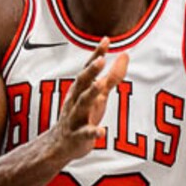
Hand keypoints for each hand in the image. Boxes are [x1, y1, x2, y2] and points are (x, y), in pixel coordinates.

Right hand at [49, 38, 128, 161]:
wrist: (59, 145)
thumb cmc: (82, 114)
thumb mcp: (98, 94)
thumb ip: (112, 76)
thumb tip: (125, 54)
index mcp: (80, 88)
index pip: (88, 68)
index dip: (96, 54)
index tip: (106, 40)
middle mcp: (76, 100)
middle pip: (82, 82)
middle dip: (91, 71)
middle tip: (101, 59)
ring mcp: (75, 118)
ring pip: (82, 104)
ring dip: (91, 94)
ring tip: (100, 85)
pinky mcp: (77, 137)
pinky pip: (85, 134)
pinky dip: (93, 132)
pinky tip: (102, 132)